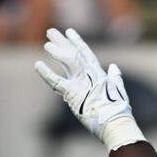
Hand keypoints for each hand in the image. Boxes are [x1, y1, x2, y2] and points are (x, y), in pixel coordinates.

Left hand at [34, 28, 143, 150]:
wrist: (115, 124)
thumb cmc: (118, 112)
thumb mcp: (119, 91)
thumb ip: (115, 78)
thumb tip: (114, 66)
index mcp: (99, 75)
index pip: (86, 54)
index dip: (77, 42)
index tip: (69, 32)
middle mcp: (89, 75)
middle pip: (73, 54)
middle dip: (62, 42)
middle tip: (50, 32)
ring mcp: (81, 83)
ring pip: (68, 62)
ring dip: (56, 51)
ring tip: (46, 44)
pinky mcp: (73, 94)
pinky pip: (56, 82)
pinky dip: (46, 73)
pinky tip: (37, 64)